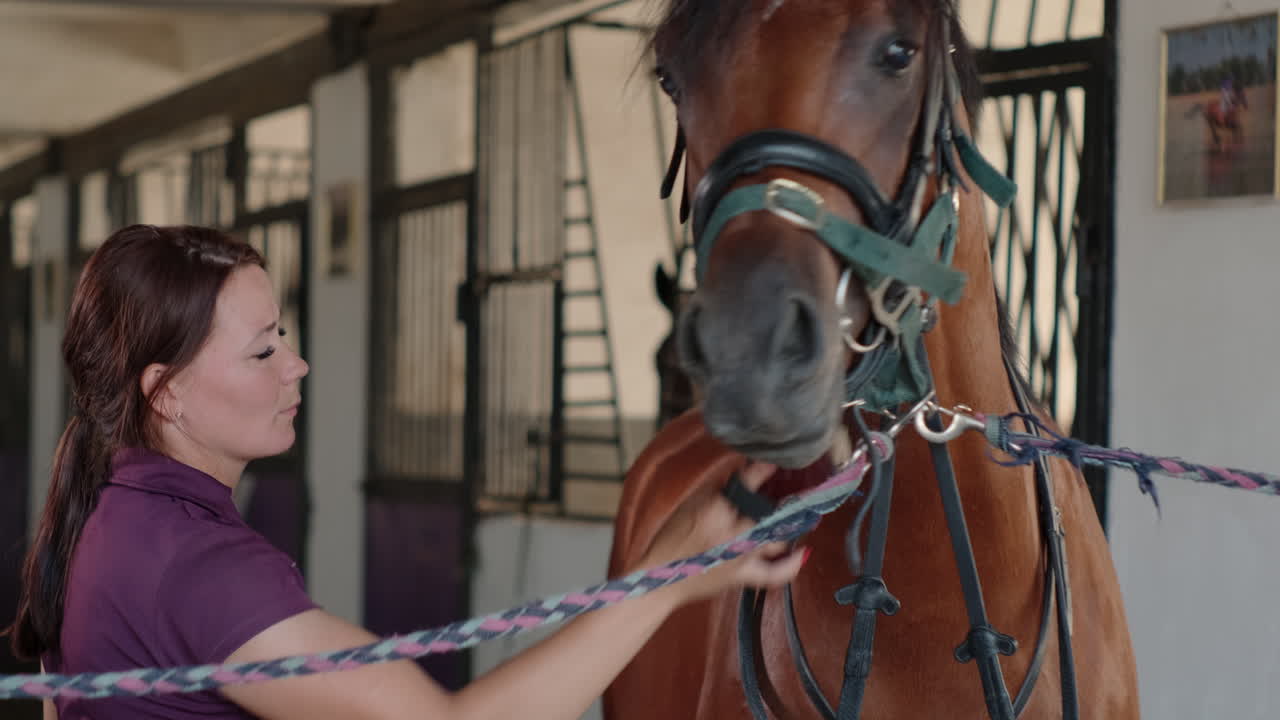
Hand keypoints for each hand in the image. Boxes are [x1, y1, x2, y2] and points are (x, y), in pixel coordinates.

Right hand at [639, 461, 805, 604]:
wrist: (656, 581)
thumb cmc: (668, 539)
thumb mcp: (689, 504)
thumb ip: (717, 490)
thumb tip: (745, 475)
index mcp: (715, 508)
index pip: (749, 480)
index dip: (766, 467)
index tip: (776, 459)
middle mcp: (733, 531)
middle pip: (771, 510)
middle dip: (785, 499)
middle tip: (797, 490)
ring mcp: (741, 555)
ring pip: (778, 536)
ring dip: (789, 525)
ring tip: (799, 515)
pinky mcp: (743, 576)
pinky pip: (776, 573)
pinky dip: (792, 564)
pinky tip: (802, 552)